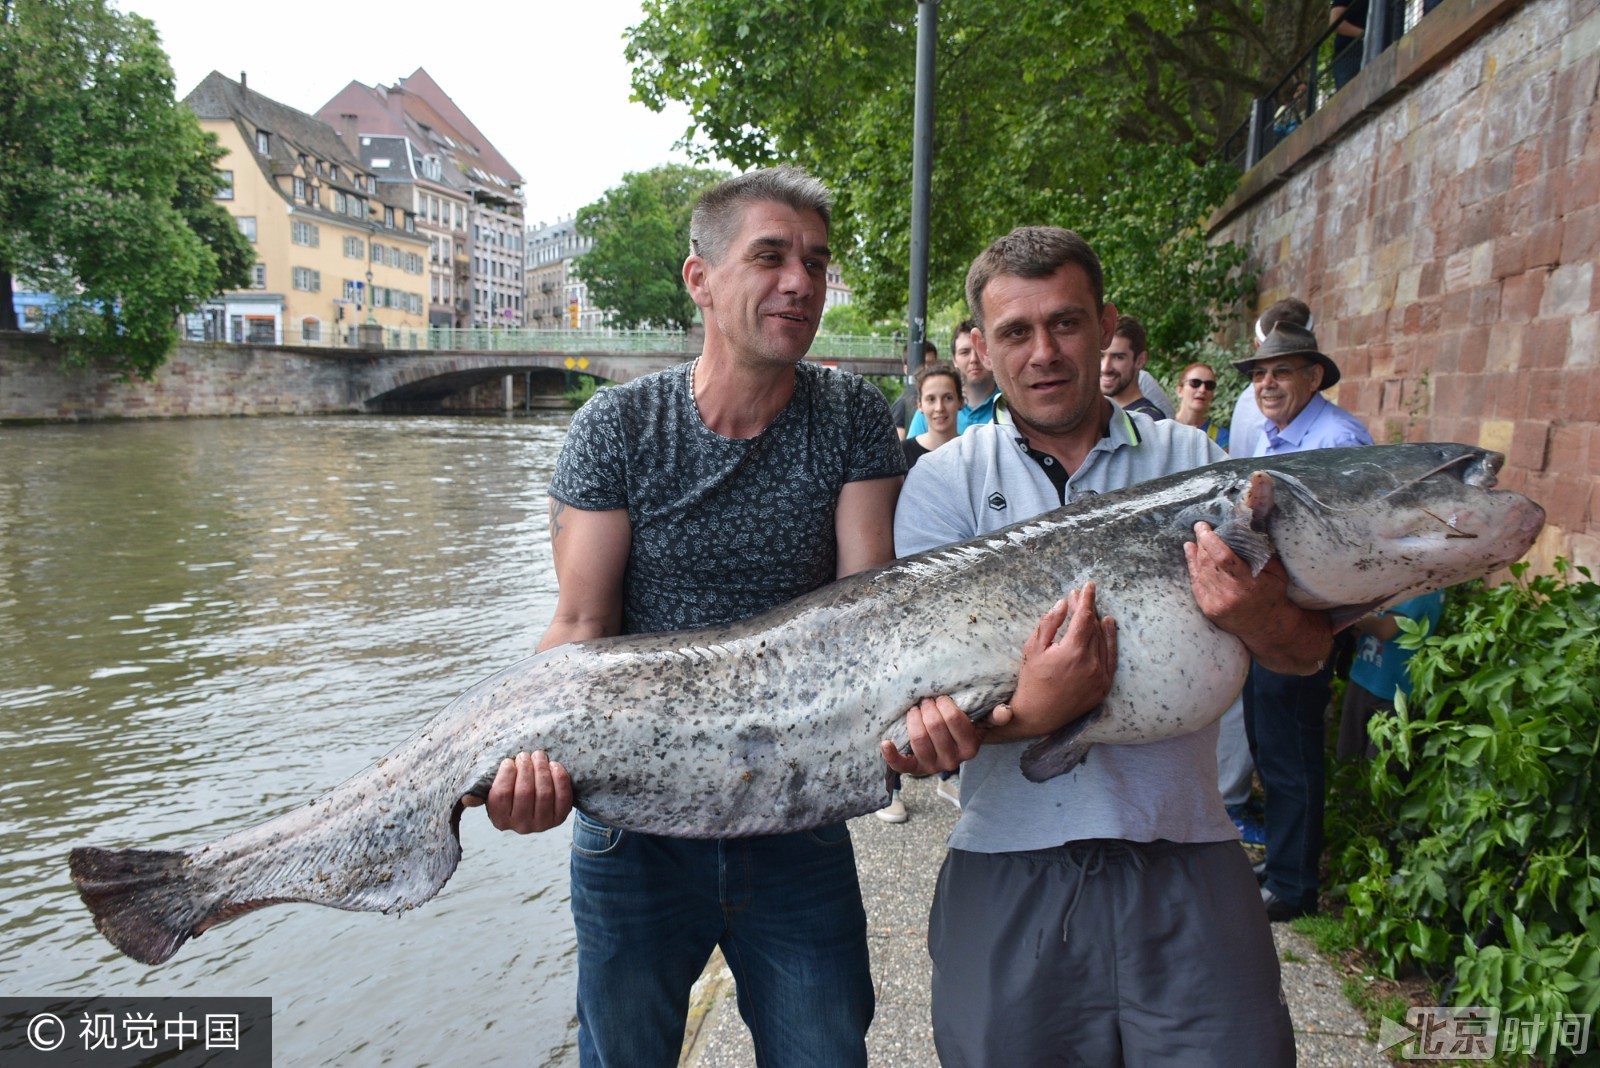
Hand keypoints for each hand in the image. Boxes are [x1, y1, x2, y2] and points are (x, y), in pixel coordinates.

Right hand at [460, 751, 572, 833]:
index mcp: (500, 820)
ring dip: (542, 769)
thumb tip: (466, 799)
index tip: (509, 761)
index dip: (506, 774)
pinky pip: (563, 797)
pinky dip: (560, 778)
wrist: (537, 802)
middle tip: (526, 755)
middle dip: (526, 768)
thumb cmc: (511, 791)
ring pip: (544, 793)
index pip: (501, 795)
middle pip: (524, 792)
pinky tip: (554, 766)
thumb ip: (481, 792)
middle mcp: (520, 826)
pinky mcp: (559, 818)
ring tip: (539, 756)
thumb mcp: (494, 792)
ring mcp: (542, 824)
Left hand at [879, 694, 1002, 775]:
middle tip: (925, 699)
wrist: (952, 748)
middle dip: (927, 707)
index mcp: (970, 748)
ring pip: (918, 739)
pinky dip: (890, 754)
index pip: (954, 720)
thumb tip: (1004, 711)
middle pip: (934, 727)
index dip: (944, 704)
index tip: (940, 697)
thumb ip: (993, 716)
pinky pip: (900, 765)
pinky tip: (885, 743)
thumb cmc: (966, 729)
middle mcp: (952, 761)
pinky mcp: (915, 769)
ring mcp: (932, 766)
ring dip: (913, 719)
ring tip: (914, 709)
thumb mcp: (982, 722)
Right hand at [996, 584, 1117, 740]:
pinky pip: (1111, 658)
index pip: (1084, 617)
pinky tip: (1108, 627)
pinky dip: (1110, 641)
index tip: (1088, 586)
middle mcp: (1091, 663)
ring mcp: (1100, 676)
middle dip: (1086, 609)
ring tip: (1093, 610)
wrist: (1038, 715)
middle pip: (1093, 627)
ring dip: (1098, 623)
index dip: (1086, 599)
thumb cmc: (1032, 680)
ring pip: (1103, 640)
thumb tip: (1063, 603)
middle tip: (1078, 598)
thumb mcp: (1033, 649)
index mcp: (1073, 652)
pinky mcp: (1104, 686)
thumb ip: (1049, 623)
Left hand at [1184, 521, 1287, 630]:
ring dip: (1196, 552)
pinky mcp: (1208, 608)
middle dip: (1202, 542)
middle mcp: (1229, 595)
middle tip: (1201, 527)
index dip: (1210, 540)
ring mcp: (1216, 603)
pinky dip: (1192, 565)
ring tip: (1197, 538)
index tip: (1204, 526)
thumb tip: (1243, 530)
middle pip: (1208, 562)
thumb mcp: (1276, 573)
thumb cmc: (1272, 595)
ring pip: (1200, 570)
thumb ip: (1261, 553)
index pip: (1223, 558)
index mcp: (1248, 584)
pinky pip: (1196, 581)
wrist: (1266, 626)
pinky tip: (1191, 552)